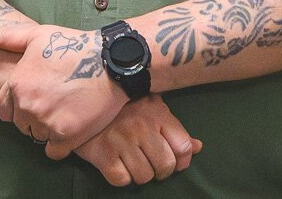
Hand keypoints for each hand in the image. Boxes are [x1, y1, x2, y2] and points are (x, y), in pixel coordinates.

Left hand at [0, 22, 126, 156]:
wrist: (111, 62)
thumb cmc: (73, 46)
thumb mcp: (37, 35)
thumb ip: (7, 37)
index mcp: (17, 84)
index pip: (4, 109)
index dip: (18, 104)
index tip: (34, 99)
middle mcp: (28, 106)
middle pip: (21, 124)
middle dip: (32, 117)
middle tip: (53, 103)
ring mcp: (47, 123)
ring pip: (37, 137)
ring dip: (46, 130)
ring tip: (63, 112)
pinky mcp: (67, 137)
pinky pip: (53, 151)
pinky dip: (60, 144)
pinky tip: (70, 128)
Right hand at [75, 95, 199, 186]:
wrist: (83, 100)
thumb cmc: (123, 105)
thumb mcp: (152, 108)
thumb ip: (174, 128)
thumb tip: (198, 147)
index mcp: (156, 113)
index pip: (183, 147)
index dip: (182, 160)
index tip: (175, 161)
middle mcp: (140, 126)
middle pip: (166, 166)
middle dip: (161, 171)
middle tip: (151, 163)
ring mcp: (120, 141)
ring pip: (144, 177)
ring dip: (139, 174)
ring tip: (132, 161)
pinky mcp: (102, 154)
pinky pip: (122, 180)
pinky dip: (121, 177)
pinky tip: (117, 163)